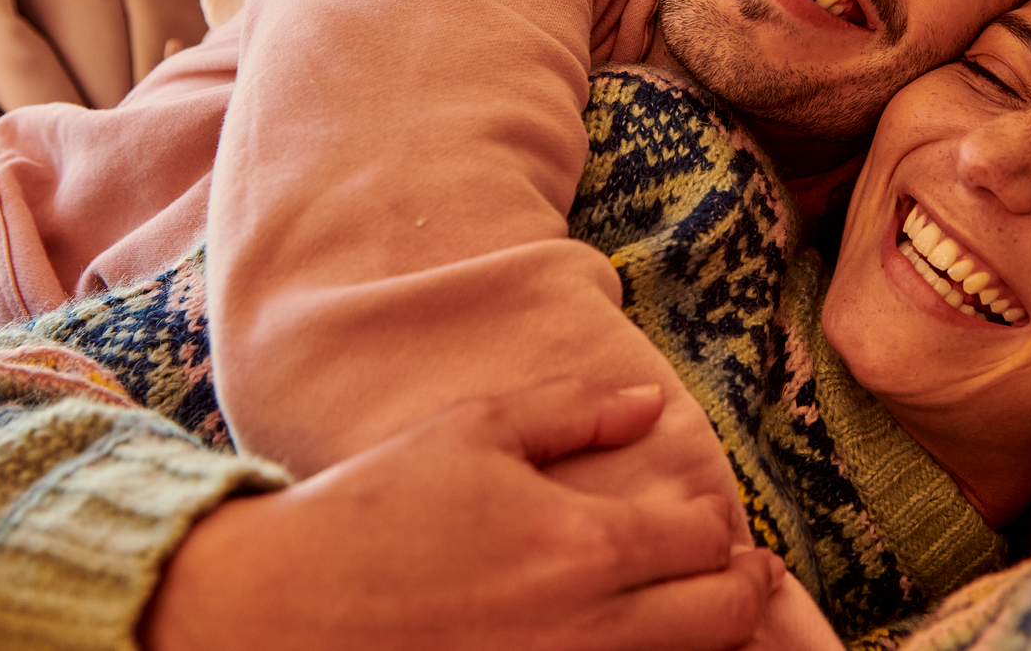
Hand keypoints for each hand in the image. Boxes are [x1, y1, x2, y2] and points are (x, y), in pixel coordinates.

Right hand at [142, 378, 783, 650]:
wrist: (287, 606)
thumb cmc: (376, 509)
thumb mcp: (474, 431)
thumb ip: (573, 412)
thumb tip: (651, 403)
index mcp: (580, 544)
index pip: (706, 539)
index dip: (720, 527)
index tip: (707, 522)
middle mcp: (587, 627)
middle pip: (724, 618)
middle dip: (743, 589)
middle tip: (737, 573)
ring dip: (704, 636)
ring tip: (691, 611)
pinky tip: (628, 641)